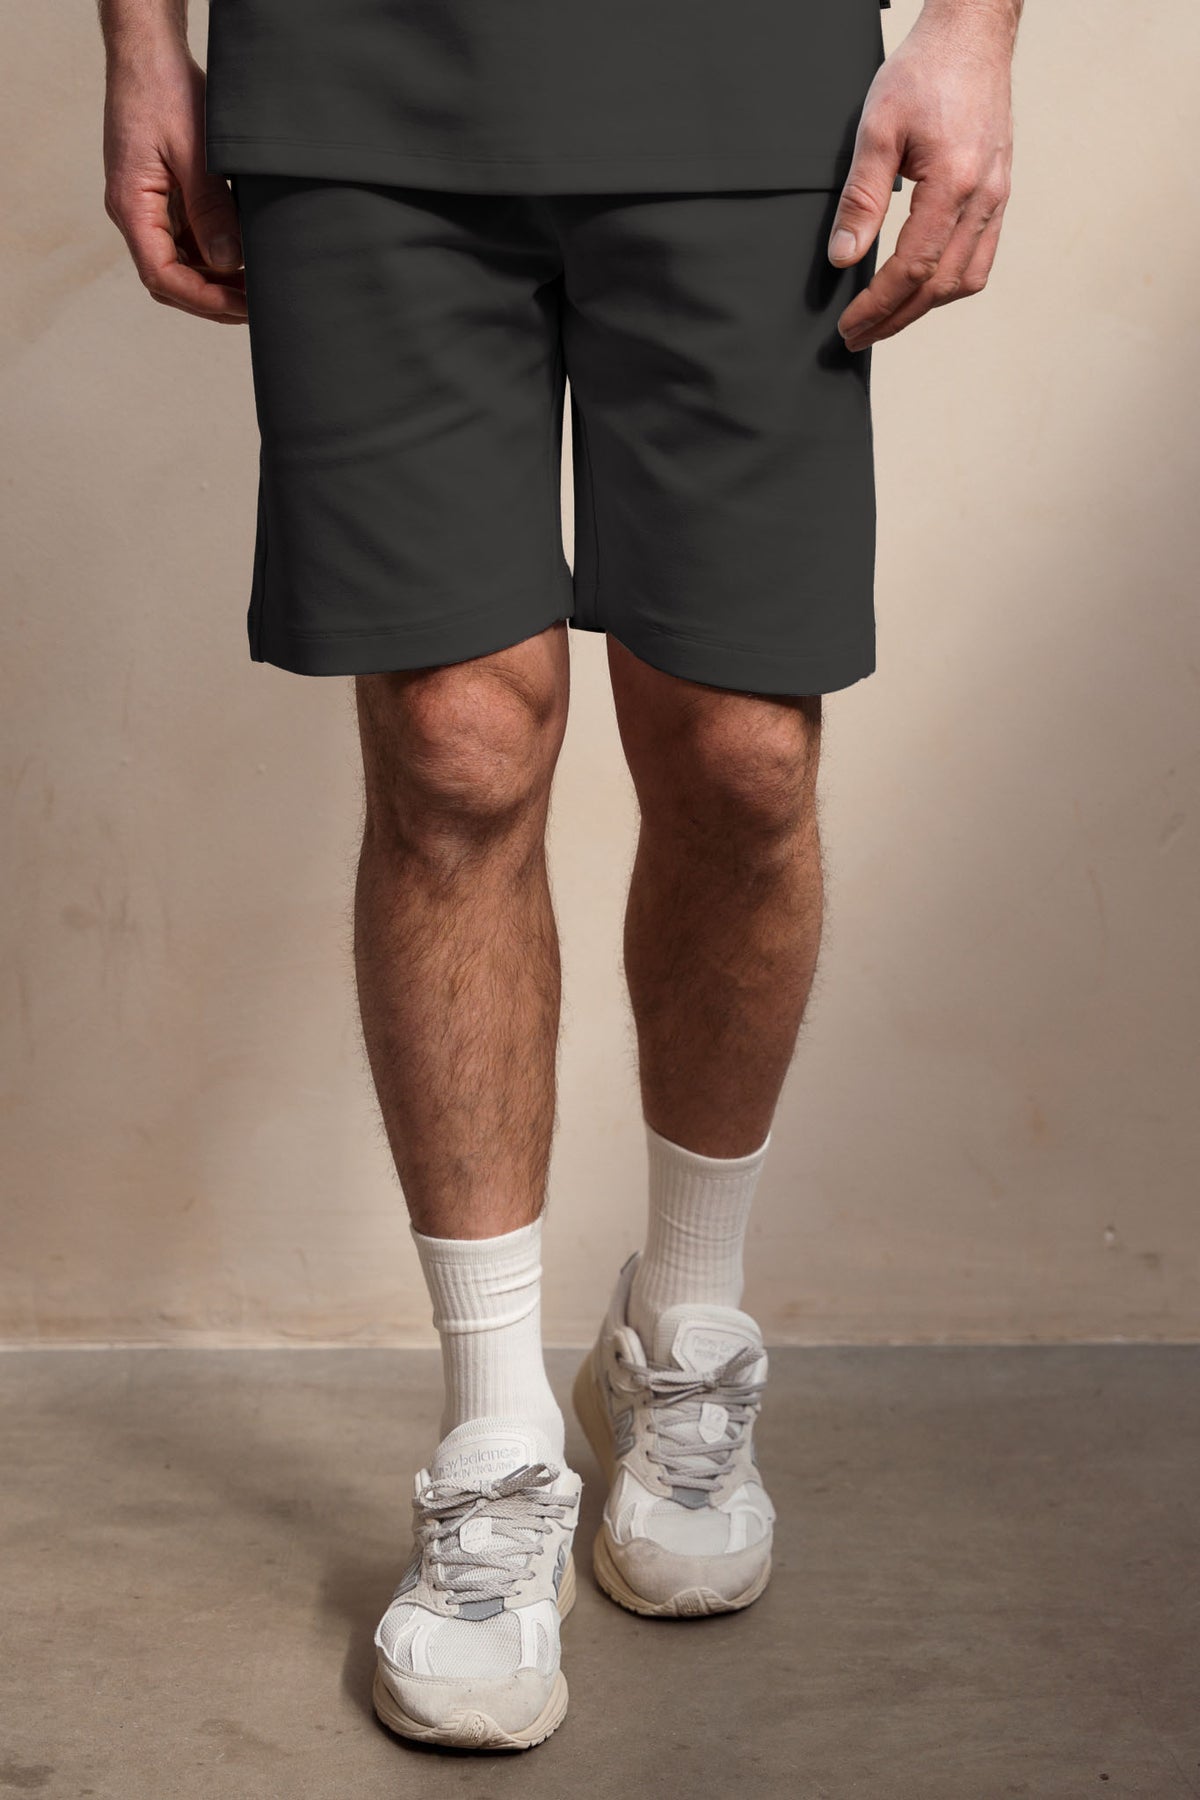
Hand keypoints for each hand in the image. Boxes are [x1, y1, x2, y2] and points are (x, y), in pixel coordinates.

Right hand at [103, 36, 246, 323]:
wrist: (150, 52)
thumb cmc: (163, 90)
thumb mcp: (194, 152)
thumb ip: (210, 210)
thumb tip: (228, 262)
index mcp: (131, 206)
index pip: (162, 275)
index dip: (203, 299)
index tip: (241, 306)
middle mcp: (135, 213)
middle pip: (170, 279)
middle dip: (212, 299)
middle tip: (256, 305)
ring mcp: (149, 207)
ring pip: (181, 264)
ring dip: (216, 280)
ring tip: (255, 286)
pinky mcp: (164, 197)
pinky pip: (188, 240)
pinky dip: (215, 255)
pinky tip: (244, 256)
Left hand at [828, 0, 1016, 351]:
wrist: (970, 36)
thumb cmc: (925, 72)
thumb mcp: (877, 129)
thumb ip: (861, 198)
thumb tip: (844, 257)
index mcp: (954, 183)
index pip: (913, 268)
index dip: (878, 305)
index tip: (849, 326)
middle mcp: (983, 197)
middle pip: (941, 286)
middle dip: (895, 318)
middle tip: (858, 336)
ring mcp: (996, 197)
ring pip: (966, 279)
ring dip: (924, 307)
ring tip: (886, 318)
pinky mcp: (998, 193)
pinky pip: (981, 257)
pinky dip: (950, 283)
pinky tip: (922, 287)